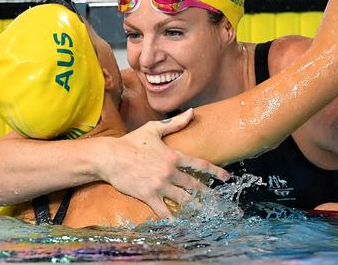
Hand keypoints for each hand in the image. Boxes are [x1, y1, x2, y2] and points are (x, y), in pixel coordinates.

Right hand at [97, 109, 230, 218]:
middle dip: (207, 194)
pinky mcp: (148, 196)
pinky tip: (180, 224)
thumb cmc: (131, 141)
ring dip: (194, 207)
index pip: (200, 164)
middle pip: (194, 185)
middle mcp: (170, 171)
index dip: (215, 172)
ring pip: (183, 200)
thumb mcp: (154, 129)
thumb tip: (193, 112)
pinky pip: (164, 210)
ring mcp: (159, 185)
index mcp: (173, 155)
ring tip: (203, 213)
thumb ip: (175, 122)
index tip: (227, 178)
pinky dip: (173, 218)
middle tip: (216, 201)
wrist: (110, 156)